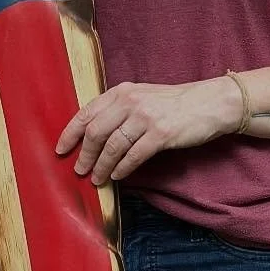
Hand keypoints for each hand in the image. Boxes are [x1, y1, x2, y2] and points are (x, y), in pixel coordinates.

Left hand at [55, 78, 240, 184]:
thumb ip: (119, 109)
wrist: (209, 103)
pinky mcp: (161, 133)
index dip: (70, 133)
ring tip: (97, 179)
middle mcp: (131, 102)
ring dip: (101, 166)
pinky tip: (117, 176)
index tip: (60, 150)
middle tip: (80, 170)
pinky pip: (133, 155)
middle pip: (95, 132)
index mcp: (122, 92)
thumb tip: (93, 135)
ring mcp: (146, 117)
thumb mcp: (142, 97)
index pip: (86, 113)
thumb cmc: (174, 103)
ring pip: (112, 146)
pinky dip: (122, 168)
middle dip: (84, 154)